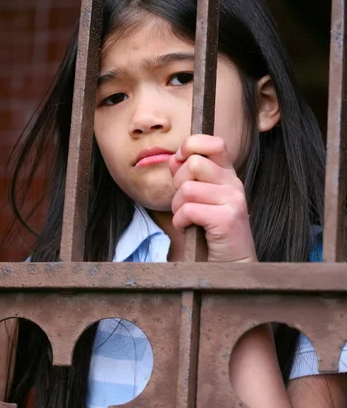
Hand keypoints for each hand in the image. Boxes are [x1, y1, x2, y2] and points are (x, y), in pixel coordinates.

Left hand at [168, 134, 256, 262]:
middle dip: (178, 184)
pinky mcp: (227, 219)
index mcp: (228, 175)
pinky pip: (189, 210)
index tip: (180, 162)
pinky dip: (180, 221)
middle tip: (184, 203)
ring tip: (187, 219)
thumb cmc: (210, 231)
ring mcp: (233, 200)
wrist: (230, 265)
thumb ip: (187, 176)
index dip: (191, 146)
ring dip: (178, 207)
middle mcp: (234, 184)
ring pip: (187, 189)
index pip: (214, 143)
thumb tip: (174, 158)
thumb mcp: (199, 198)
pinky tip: (189, 228)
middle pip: (194, 164)